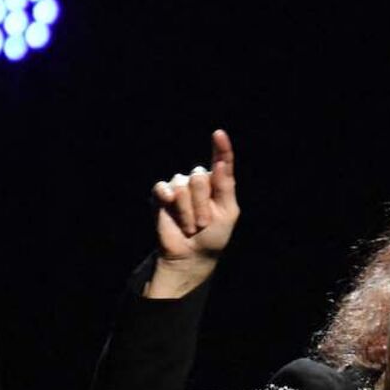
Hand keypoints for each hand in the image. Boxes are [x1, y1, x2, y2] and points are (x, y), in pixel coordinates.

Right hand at [145, 129, 238, 297]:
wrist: (192, 255)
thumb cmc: (214, 235)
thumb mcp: (228, 213)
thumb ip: (225, 187)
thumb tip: (221, 163)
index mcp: (218, 182)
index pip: (221, 160)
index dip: (221, 147)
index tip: (219, 134)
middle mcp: (198, 180)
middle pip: (200, 176)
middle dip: (203, 205)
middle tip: (204, 223)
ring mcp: (179, 186)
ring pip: (183, 187)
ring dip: (188, 212)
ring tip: (191, 226)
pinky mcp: (162, 195)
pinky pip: (162, 188)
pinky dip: (168, 201)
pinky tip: (170, 209)